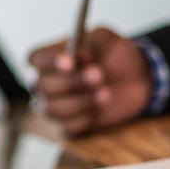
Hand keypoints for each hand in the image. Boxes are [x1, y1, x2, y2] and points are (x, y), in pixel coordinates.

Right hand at [28, 27, 152, 135]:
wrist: (135, 78)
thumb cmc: (113, 54)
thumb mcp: (106, 39)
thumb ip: (91, 42)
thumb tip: (78, 52)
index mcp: (49, 58)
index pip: (35, 59)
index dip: (49, 62)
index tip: (71, 62)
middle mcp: (45, 83)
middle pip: (42, 86)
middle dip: (71, 81)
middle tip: (98, 75)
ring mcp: (55, 106)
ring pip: (53, 109)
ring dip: (80, 101)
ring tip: (106, 93)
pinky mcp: (68, 127)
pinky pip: (67, 129)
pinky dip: (84, 120)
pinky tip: (99, 110)